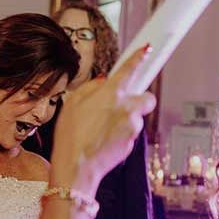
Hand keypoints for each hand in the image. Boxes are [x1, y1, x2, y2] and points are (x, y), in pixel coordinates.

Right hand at [53, 45, 155, 190]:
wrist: (76, 168)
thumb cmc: (70, 137)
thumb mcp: (71, 104)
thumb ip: (90, 88)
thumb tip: (102, 82)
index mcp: (112, 94)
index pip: (130, 69)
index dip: (139, 57)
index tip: (146, 50)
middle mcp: (127, 108)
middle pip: (148, 97)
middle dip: (140, 99)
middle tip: (123, 104)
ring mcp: (132, 127)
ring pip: (137, 117)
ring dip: (126, 119)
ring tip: (103, 128)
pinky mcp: (132, 143)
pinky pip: (131, 133)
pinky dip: (121, 134)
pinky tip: (104, 140)